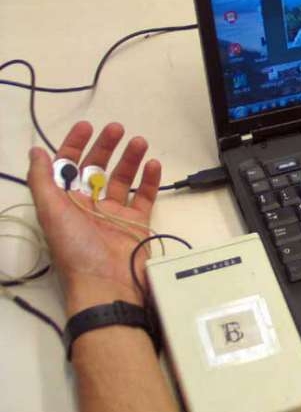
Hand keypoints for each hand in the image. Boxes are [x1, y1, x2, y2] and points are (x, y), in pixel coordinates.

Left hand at [27, 122, 161, 317]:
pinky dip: (150, 180)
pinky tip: (153, 165)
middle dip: (105, 146)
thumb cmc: (76, 249)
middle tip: (117, 130)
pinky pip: (145, 197)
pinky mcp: (137, 222)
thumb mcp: (50, 212)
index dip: (75, 145)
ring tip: (139, 142)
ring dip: (130, 159)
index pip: (68, 166)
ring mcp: (114, 214)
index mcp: (65, 202)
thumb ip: (42, 180)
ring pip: (123, 179)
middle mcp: (88, 205)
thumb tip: (35, 152)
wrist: (107, 283)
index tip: (87, 127)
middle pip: (97, 168)